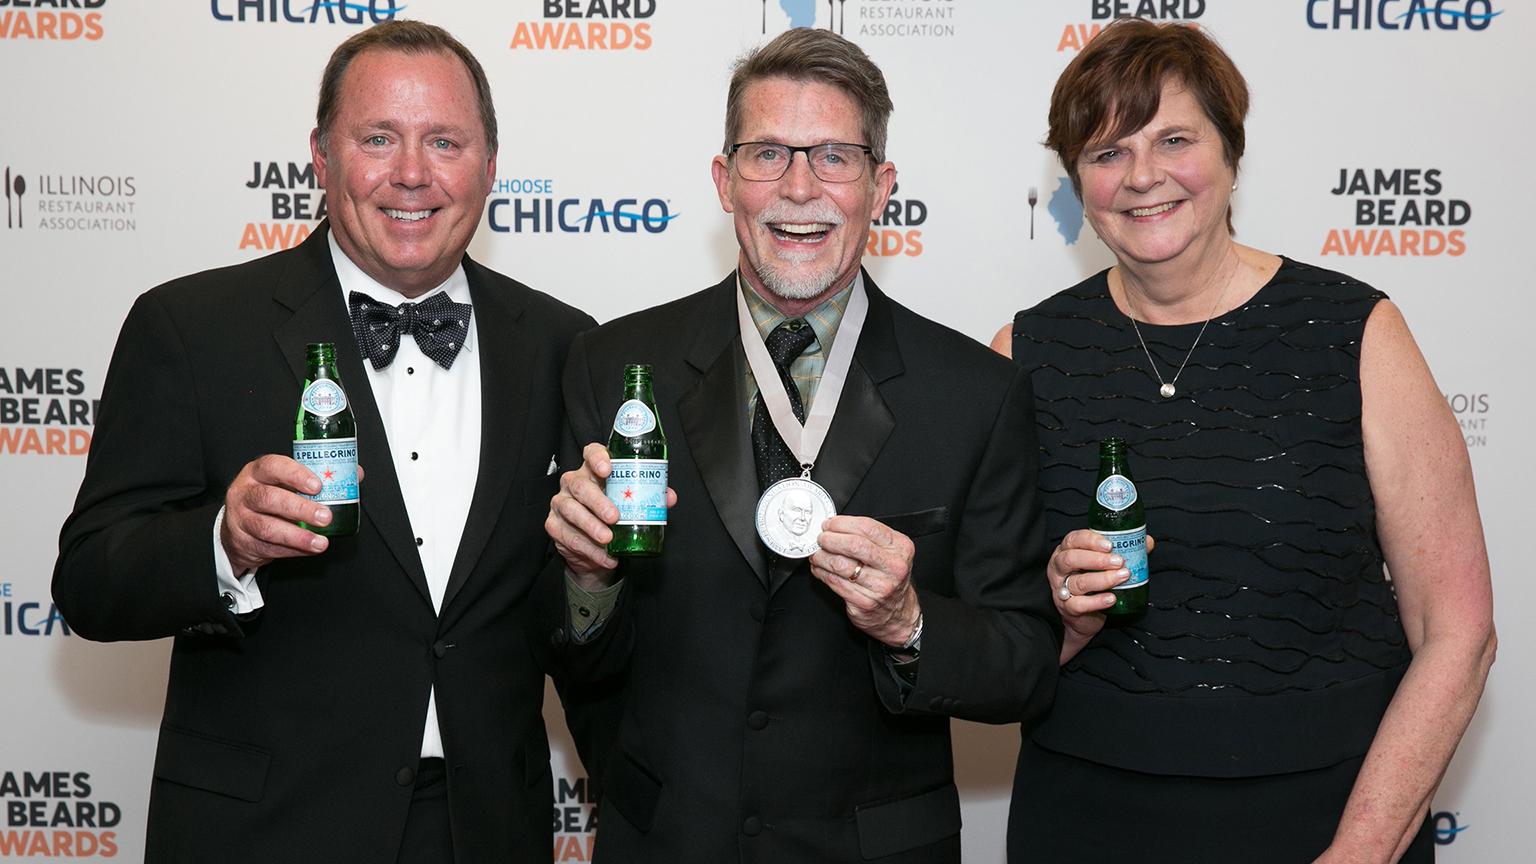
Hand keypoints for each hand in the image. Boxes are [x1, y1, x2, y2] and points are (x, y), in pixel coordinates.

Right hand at [221, 454, 340, 572]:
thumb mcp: (286, 482)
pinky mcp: (243, 542)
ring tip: (320, 542)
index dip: (295, 475)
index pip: (272, 466)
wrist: (238, 525)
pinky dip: (292, 550)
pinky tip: (309, 549)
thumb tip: (355, 474)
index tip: (317, 486)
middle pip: (268, 498)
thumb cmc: (270, 497)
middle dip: (300, 509)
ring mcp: (240, 518)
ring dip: (298, 536)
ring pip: (267, 527)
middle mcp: (245, 492)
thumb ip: (317, 476)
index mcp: (257, 472)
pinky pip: (268, 548)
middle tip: (325, 516)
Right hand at [546, 443, 676, 587]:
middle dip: (598, 501)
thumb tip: (668, 497)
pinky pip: (568, 537)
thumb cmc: (613, 515)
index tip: (608, 469)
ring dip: (591, 526)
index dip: (598, 458)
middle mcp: (573, 483)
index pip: (591, 453)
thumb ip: (649, 497)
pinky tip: (605, 556)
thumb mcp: (631, 503)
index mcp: (593, 470)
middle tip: (614, 517)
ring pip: (571, 510)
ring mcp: (561, 503)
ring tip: (608, 539)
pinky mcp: (554, 526)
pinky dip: (588, 549)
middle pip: (580, 486)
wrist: (596, 549)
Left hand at [810, 515, 919, 647]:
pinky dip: (822, 572)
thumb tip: (835, 526)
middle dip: (830, 539)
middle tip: (821, 538)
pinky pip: (835, 582)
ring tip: (817, 554)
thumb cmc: (889, 577)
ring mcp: (880, 586)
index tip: (830, 524)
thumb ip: (868, 537)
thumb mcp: (890, 552)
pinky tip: (820, 568)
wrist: (898, 612)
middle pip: (854, 545)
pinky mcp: (864, 602)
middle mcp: (893, 567)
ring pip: (840, 564)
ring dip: (822, 556)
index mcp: (900, 547)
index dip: (842, 523)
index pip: (867, 527)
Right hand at [1049, 529, 1154, 662]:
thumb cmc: (1092, 584)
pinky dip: (1097, 601)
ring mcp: (1061, 589)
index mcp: (1066, 551)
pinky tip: (1112, 598)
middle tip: (1119, 561)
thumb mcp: (1102, 564)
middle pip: (1071, 559)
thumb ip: (1122, 551)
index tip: (1110, 545)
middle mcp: (1059, 569)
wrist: (1083, 616)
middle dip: (1097, 559)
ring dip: (1103, 579)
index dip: (1091, 540)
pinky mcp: (1068, 608)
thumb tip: (1146, 541)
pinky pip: (1080, 604)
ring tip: (1122, 577)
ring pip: (1078, 582)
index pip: (1073, 540)